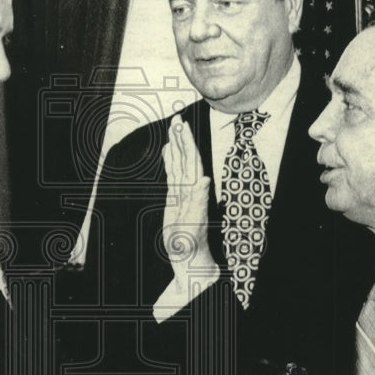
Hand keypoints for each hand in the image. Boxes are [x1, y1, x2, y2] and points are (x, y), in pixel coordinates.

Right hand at [162, 115, 218, 287]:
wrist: (187, 256)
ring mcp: (183, 191)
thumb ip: (200, 201)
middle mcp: (190, 187)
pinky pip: (172, 173)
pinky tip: (168, 151)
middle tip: (176, 118)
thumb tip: (205, 180)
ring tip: (172, 129)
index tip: (182, 126)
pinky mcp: (175, 197)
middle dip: (181, 137)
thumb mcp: (194, 222)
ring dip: (176, 145)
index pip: (191, 160)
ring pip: (179, 162)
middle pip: (185, 157)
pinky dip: (170, 160)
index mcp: (195, 189)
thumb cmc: (191, 243)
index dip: (187, 142)